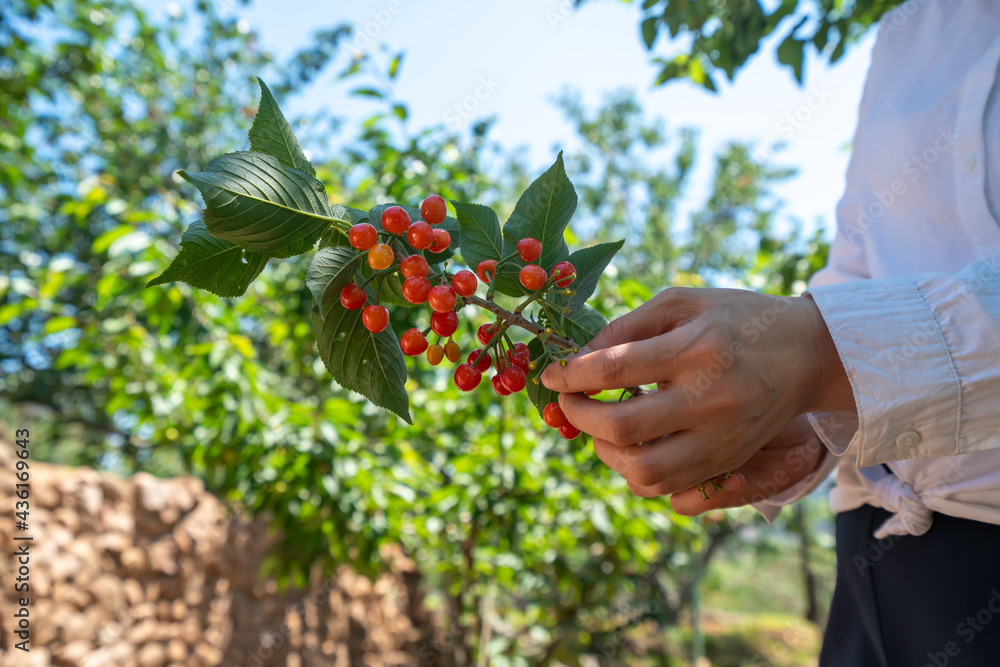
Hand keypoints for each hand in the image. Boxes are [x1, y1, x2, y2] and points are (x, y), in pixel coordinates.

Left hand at [540, 286, 850, 493]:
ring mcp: (720, 438)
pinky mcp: (724, 462)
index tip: (551, 376)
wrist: (806, 354)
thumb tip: (578, 357)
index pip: (615, 369)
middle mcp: (710, 399)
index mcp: (696, 348)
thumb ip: (627, 325)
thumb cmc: (735, 318)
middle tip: (567, 401)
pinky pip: (666, 487)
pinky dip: (633, 471)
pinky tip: (628, 445)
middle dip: (578, 415)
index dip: (571, 375)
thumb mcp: (683, 302)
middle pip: (621, 427)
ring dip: (603, 452)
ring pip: (642, 471)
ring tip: (597, 426)